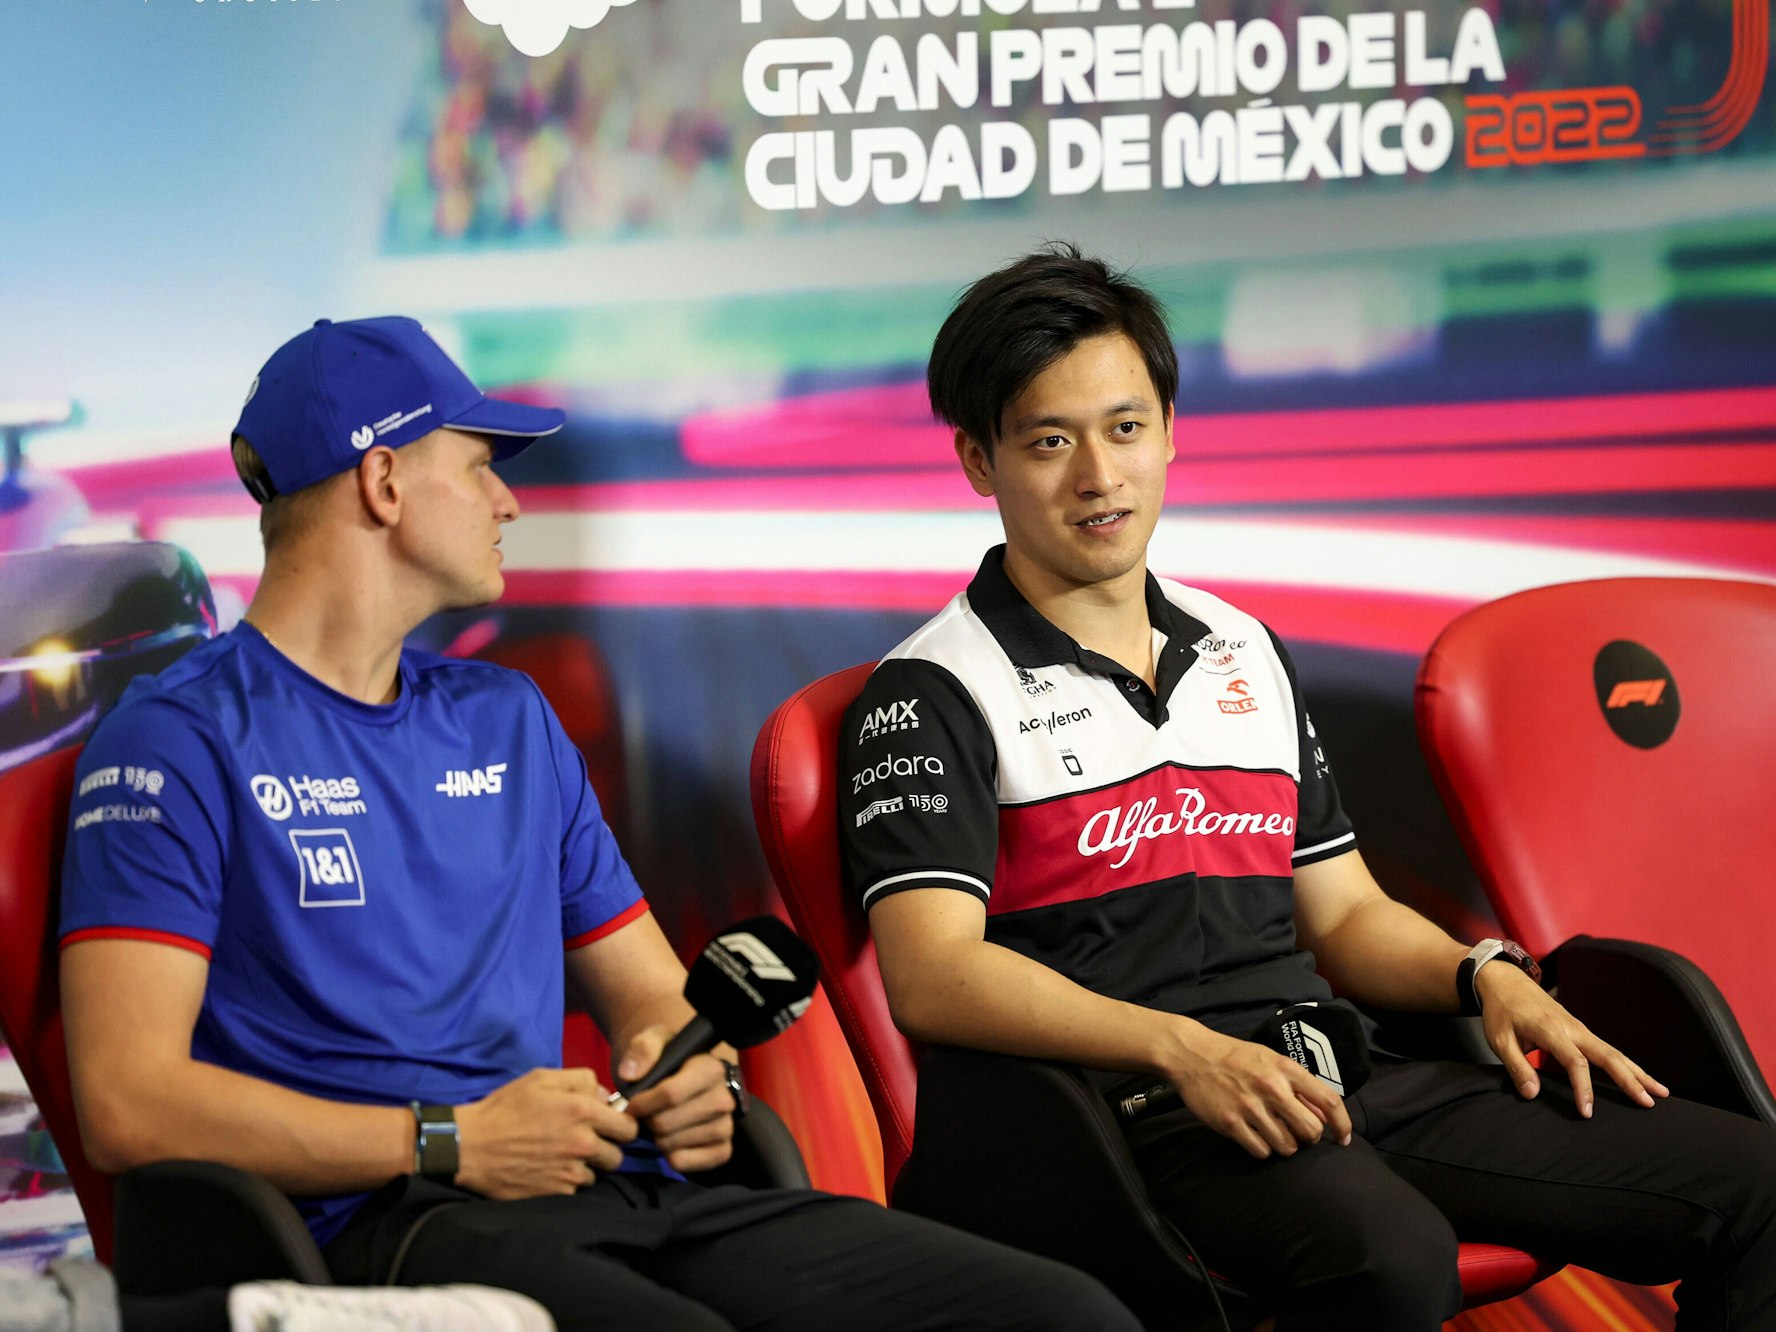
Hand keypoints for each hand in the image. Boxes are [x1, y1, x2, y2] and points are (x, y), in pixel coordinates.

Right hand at [454, 1067, 637, 1198]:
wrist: (470, 1147)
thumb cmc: (505, 1108)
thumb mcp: (541, 1079)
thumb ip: (581, 1081)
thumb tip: (606, 1097)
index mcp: (582, 1112)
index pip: (628, 1127)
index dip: (620, 1126)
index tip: (608, 1126)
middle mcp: (583, 1144)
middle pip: (618, 1156)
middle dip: (606, 1149)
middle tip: (585, 1143)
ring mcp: (570, 1172)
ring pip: (597, 1175)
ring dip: (586, 1168)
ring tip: (562, 1157)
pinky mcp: (557, 1194)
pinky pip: (576, 1190)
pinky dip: (566, 1182)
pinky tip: (548, 1171)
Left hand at [618, 1027, 736, 1172]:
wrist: (685, 1080)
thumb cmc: (669, 1061)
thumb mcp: (655, 1042)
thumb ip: (642, 1049)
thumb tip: (630, 1074)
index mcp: (711, 1069)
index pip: (670, 1094)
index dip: (643, 1103)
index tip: (631, 1104)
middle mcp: (724, 1098)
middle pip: (666, 1123)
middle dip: (647, 1122)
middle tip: (646, 1115)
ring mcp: (726, 1126)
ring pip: (672, 1145)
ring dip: (656, 1138)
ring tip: (659, 1125)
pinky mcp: (723, 1151)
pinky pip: (683, 1163)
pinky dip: (669, 1156)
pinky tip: (671, 1141)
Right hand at [1168, 1026, 1352, 1159]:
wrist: (1192, 1055)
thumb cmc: (1235, 1057)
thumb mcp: (1271, 1060)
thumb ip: (1298, 1086)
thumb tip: (1323, 1117)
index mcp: (1285, 1069)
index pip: (1329, 1101)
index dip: (1343, 1125)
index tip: (1343, 1138)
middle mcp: (1272, 1089)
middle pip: (1311, 1131)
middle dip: (1309, 1138)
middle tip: (1297, 1132)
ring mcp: (1250, 1107)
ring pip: (1287, 1146)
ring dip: (1285, 1145)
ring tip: (1274, 1133)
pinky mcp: (1231, 1124)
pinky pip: (1261, 1151)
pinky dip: (1263, 1149)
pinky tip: (1255, 1136)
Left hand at [1475, 962, 1668, 1116]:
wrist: (1505, 982)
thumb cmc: (1501, 1011)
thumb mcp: (1499, 1039)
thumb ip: (1516, 1067)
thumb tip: (1532, 1094)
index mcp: (1551, 1030)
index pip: (1575, 1062)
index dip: (1583, 1088)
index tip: (1587, 1112)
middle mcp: (1572, 1028)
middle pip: (1607, 1055)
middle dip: (1630, 1079)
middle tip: (1650, 1102)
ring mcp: (1579, 1028)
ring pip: (1613, 1052)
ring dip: (1637, 1072)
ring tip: (1660, 1092)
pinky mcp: (1580, 1031)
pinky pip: (1607, 1049)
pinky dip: (1625, 1064)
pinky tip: (1638, 1078)